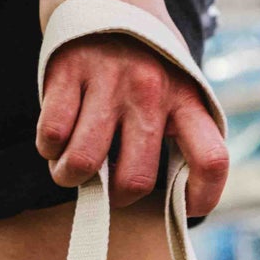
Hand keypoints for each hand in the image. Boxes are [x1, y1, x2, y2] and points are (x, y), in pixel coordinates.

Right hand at [36, 0, 228, 214]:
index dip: (202, 199)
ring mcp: (108, 80)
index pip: (211, 160)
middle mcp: (151, 90)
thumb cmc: (142, 49)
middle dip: (115, 197)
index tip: (186, 210)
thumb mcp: (176, 81)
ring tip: (70, 168)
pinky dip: (48, 148)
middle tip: (107, 186)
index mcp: (186, 96)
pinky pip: (52, 135)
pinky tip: (54, 139)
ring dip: (69, 177)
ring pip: (84, 164)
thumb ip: (180, 129)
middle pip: (135, 180)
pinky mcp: (68, 70)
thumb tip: (175, 194)